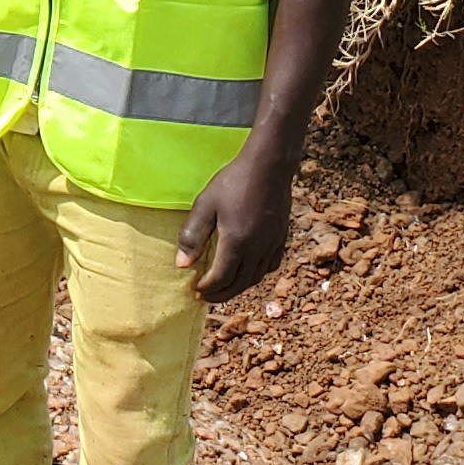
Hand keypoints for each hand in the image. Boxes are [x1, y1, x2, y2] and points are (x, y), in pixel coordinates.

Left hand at [175, 148, 296, 303]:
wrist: (269, 166)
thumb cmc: (233, 182)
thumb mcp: (205, 205)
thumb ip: (192, 236)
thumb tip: (182, 265)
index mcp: (237, 243)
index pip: (221, 279)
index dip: (207, 288)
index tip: (195, 290)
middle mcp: (257, 249)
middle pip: (239, 284)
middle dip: (220, 294)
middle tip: (205, 298)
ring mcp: (272, 244)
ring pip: (255, 278)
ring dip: (237, 287)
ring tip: (222, 288)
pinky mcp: (281, 237)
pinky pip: (270, 266)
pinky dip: (256, 275)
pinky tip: (247, 271)